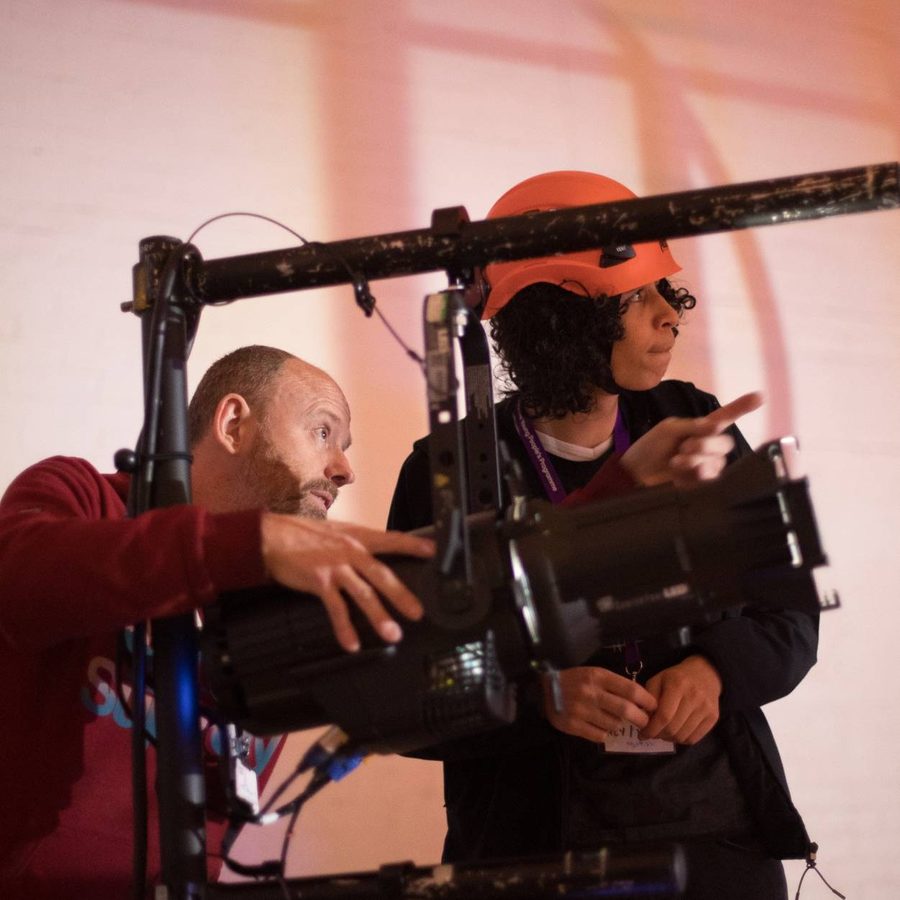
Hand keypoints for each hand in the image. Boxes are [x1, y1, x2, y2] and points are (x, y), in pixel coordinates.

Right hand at [259, 512, 433, 651]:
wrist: (270, 536)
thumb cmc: (301, 534)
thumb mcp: (335, 531)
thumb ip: (354, 544)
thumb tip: (371, 557)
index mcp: (357, 537)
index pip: (391, 539)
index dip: (413, 545)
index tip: (433, 552)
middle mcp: (350, 550)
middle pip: (382, 574)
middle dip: (402, 594)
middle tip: (418, 613)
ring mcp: (335, 566)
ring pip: (363, 594)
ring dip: (379, 616)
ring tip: (393, 634)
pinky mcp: (319, 581)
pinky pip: (336, 608)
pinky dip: (344, 628)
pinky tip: (352, 644)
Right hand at [542, 666, 656, 742]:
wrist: (543, 689)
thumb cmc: (574, 680)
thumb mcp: (593, 674)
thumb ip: (615, 685)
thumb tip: (641, 699)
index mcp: (597, 676)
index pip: (630, 689)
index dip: (647, 700)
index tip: (653, 706)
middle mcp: (590, 692)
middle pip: (626, 710)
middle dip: (641, 718)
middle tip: (644, 721)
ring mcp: (581, 710)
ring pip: (614, 724)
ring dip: (619, 725)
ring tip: (613, 719)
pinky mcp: (573, 726)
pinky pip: (600, 735)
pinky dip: (604, 732)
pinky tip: (599, 725)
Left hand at [621, 392, 763, 487]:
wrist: (634, 473)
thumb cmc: (649, 448)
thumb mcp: (669, 429)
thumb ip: (693, 426)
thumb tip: (718, 425)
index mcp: (701, 429)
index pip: (726, 417)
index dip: (742, 407)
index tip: (759, 396)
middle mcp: (708, 447)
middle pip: (725, 444)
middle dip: (704, 445)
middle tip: (683, 447)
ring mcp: (706, 466)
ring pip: (717, 462)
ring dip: (695, 461)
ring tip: (675, 462)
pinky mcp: (701, 485)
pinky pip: (709, 479)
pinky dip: (692, 475)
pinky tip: (678, 475)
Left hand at [640, 655, 721, 744]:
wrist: (705, 673)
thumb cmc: (676, 677)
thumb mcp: (658, 680)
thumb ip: (648, 698)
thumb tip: (643, 720)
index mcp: (677, 685)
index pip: (664, 716)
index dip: (651, 729)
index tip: (642, 734)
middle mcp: (694, 697)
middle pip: (673, 728)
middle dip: (658, 735)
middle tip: (651, 733)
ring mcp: (706, 708)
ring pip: (682, 736)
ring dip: (669, 738)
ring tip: (663, 732)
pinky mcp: (713, 717)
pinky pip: (693, 738)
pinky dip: (681, 740)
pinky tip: (675, 732)